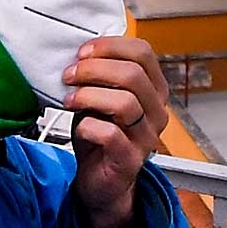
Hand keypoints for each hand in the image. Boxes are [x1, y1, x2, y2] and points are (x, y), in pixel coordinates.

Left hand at [65, 36, 171, 227]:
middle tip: (69, 75)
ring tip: (70, 100)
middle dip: (94, 69)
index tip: (83, 52)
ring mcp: (146, 137)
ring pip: (125, 103)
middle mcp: (156, 111)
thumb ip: (98, 76)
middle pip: (133, 74)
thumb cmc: (100, 135)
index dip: (110, 47)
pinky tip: (79, 127)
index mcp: (153, 90)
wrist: (100, 180)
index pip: (143, 53)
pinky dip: (88, 126)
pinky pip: (111, 134)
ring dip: (89, 95)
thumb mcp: (101, 97)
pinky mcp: (130, 159)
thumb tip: (79, 53)